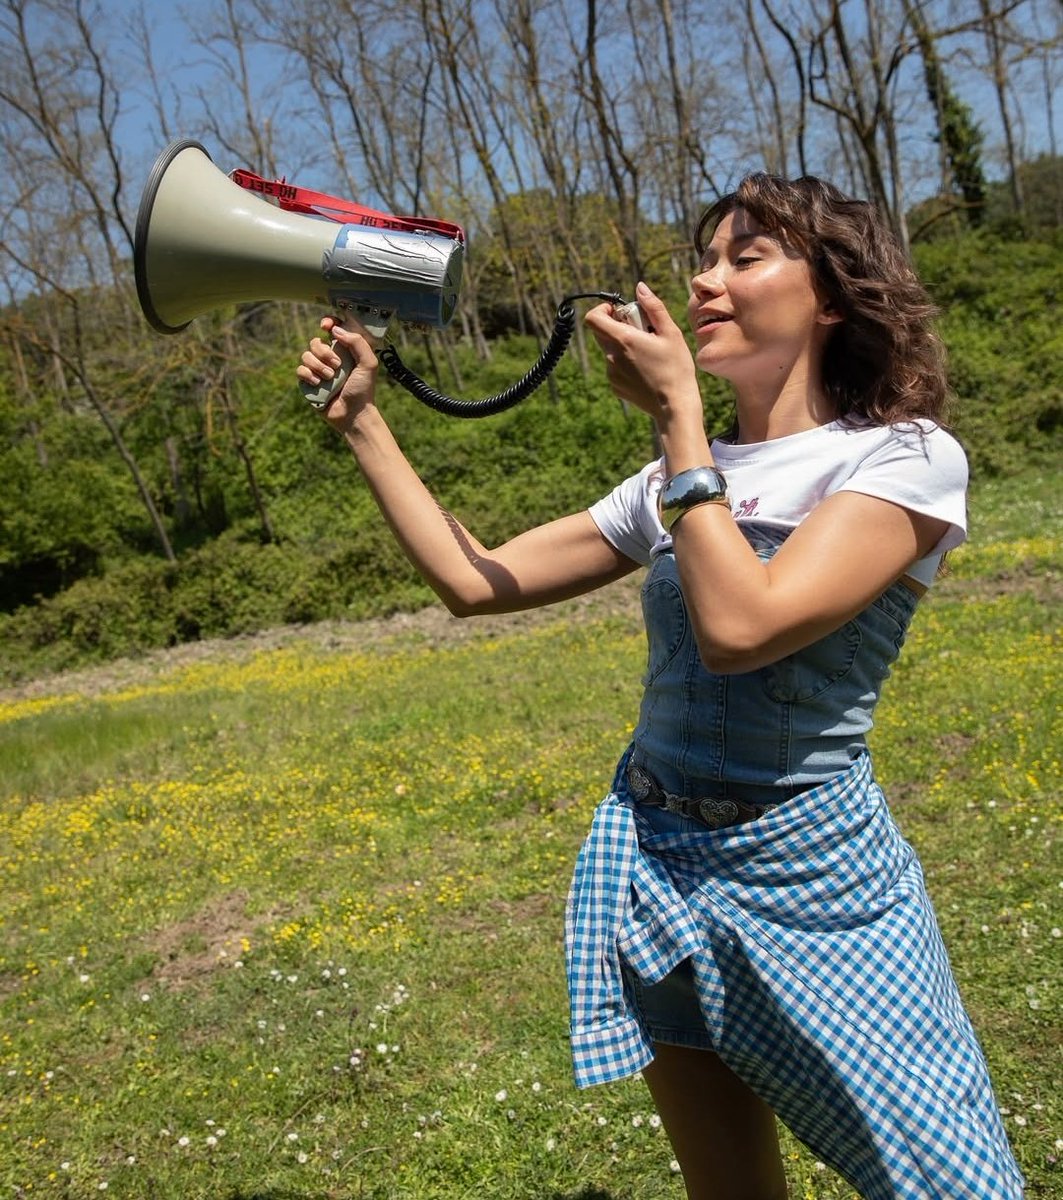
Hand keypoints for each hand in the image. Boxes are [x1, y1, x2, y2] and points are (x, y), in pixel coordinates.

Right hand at [296, 315, 379, 430]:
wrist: (354, 414)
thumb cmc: (364, 390)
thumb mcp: (368, 363)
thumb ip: (357, 342)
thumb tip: (336, 329)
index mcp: (344, 351)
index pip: (333, 329)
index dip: (327, 323)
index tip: (325, 326)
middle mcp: (330, 358)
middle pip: (315, 342)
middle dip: (323, 351)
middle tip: (337, 365)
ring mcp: (318, 370)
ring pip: (306, 355)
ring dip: (318, 365)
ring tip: (330, 378)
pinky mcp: (309, 382)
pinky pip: (300, 370)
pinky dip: (309, 375)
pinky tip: (319, 384)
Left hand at [583, 282, 701, 423]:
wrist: (674, 406)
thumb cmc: (676, 368)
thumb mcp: (670, 333)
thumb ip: (653, 307)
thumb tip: (640, 287)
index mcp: (623, 340)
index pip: (593, 318)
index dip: (602, 309)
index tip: (618, 311)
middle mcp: (611, 357)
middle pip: (601, 333)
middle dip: (617, 326)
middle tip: (641, 331)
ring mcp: (611, 373)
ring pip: (609, 351)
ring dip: (623, 346)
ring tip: (648, 353)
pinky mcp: (615, 387)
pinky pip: (615, 367)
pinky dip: (625, 363)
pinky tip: (646, 370)